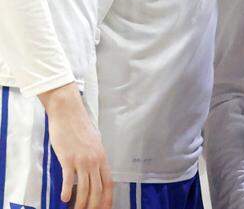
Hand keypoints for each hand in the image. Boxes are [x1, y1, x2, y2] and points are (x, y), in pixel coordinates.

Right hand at [38, 83, 111, 208]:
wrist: (68, 113)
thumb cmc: (80, 127)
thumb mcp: (94, 143)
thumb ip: (95, 157)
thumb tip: (94, 170)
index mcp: (102, 157)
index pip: (108, 182)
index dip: (107, 198)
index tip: (105, 208)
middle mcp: (94, 160)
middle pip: (97, 188)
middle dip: (94, 204)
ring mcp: (82, 160)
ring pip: (84, 187)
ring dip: (81, 202)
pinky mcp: (67, 158)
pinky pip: (69, 178)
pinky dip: (66, 191)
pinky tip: (64, 199)